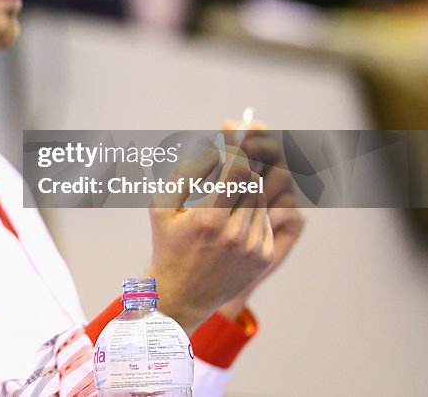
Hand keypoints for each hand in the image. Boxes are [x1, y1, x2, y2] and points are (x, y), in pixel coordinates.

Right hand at [147, 145, 274, 333]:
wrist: (181, 294)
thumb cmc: (166, 243)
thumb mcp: (161, 205)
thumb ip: (186, 173)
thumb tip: (215, 151)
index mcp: (209, 219)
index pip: (239, 171)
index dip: (239, 148)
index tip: (234, 133)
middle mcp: (236, 235)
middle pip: (255, 182)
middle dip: (245, 164)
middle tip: (239, 150)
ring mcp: (253, 248)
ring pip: (262, 200)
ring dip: (248, 188)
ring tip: (229, 189)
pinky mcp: (264, 258)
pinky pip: (266, 220)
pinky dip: (253, 210)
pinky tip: (234, 216)